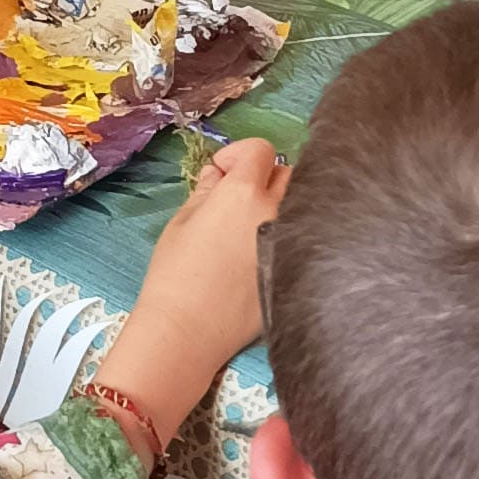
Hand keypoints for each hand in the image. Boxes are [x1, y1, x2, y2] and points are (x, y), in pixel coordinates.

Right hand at [94, 137, 292, 442]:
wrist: (187, 329)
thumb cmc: (174, 273)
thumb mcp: (181, 221)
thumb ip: (206, 188)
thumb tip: (220, 173)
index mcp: (244, 193)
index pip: (260, 149)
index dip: (238, 155)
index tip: (221, 174)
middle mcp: (277, 211)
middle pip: (288, 172)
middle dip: (264, 177)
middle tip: (239, 199)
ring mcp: (293, 241)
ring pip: (302, 204)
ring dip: (281, 204)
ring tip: (254, 225)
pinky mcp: (298, 267)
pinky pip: (303, 237)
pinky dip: (289, 235)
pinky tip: (263, 253)